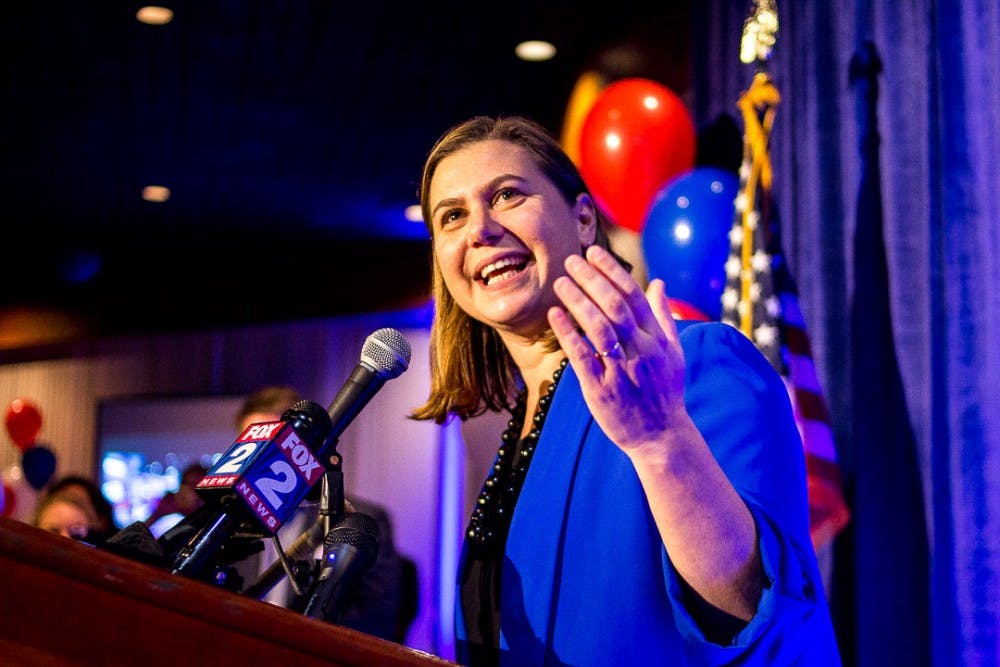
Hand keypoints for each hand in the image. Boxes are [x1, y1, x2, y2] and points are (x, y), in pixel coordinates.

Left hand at [547, 245, 689, 455]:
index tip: (594, 253)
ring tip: (561, 282)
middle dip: (593, 279)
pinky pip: (583, 356)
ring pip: (599, 328)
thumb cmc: (665, 392)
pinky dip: (568, 333)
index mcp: (657, 340)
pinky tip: (554, 314)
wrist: (660, 437)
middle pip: (615, 306)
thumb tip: (658, 283)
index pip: (634, 296)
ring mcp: (621, 370)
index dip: (612, 272)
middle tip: (572, 260)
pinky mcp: (601, 390)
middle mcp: (641, 352)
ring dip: (578, 301)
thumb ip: (664, 317)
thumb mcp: (673, 353)